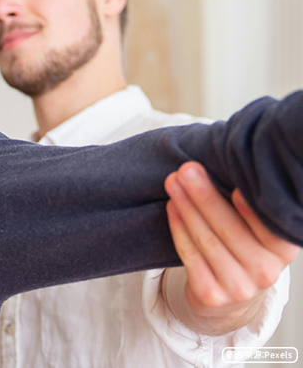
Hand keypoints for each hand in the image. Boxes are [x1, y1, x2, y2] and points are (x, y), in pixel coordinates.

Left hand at [163, 162, 298, 334]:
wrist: (229, 293)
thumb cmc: (242, 246)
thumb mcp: (255, 228)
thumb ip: (249, 203)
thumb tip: (231, 162)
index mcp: (284, 250)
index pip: (268, 225)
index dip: (249, 207)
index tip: (232, 184)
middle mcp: (267, 272)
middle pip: (229, 228)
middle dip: (204, 195)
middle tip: (186, 169)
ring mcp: (239, 287)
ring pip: (206, 240)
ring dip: (186, 207)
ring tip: (172, 182)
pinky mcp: (211, 295)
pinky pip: (189, 255)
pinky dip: (178, 227)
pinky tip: (172, 207)